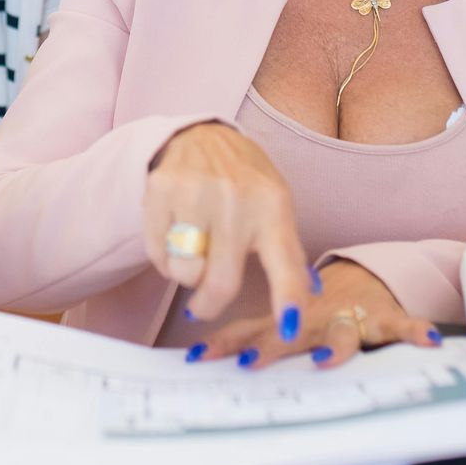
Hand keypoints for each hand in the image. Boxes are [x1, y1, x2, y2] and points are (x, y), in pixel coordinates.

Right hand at [143, 121, 315, 341]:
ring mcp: (196, 191)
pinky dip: (164, 257)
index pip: (286, 262)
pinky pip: (158, 253)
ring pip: (184, 272)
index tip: (288, 329)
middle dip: (209, 306)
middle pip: (221, 283)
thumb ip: (288, 253)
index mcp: (273, 206)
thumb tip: (307, 299)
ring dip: (186, 275)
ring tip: (192, 252)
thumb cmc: (244, 181)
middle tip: (204, 305)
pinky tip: (175, 235)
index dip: (288, 300)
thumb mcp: (276, 206)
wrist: (201, 135)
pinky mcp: (161, 189)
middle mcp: (236, 198)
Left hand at [189, 260, 439, 369]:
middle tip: (252, 362)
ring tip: (326, 360)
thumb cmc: (311, 305)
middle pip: (290, 335)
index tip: (199, 356)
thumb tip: (194, 355)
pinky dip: (414, 330)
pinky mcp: (382, 319)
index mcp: (286, 319)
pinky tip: (426, 339)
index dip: (225, 343)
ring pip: (341, 333)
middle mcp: (313, 318)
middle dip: (272, 349)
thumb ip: (242, 336)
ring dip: (335, 348)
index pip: (249, 330)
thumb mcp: (277, 319)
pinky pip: (400, 325)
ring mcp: (347, 318)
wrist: (359, 275)